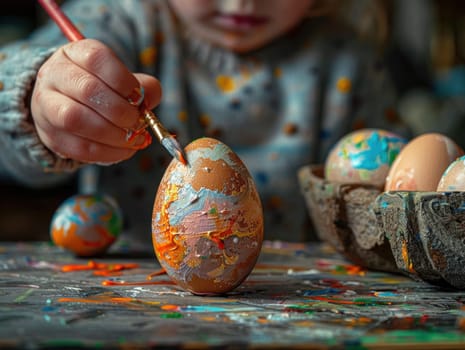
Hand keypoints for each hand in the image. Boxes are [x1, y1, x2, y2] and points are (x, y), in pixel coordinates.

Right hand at [31, 39, 161, 163]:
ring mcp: (46, 105)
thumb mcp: (125, 80)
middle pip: (87, 90)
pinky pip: (78, 146)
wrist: (70, 107)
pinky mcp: (51, 135)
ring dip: (113, 134)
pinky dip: (108, 152)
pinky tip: (124, 150)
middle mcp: (55, 74)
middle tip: (138, 122)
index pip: (97, 59)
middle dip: (121, 111)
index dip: (123, 81)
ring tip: (132, 138)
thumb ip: (144, 87)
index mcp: (76, 53)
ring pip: (76, 119)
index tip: (139, 97)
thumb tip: (148, 101)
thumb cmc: (105, 91)